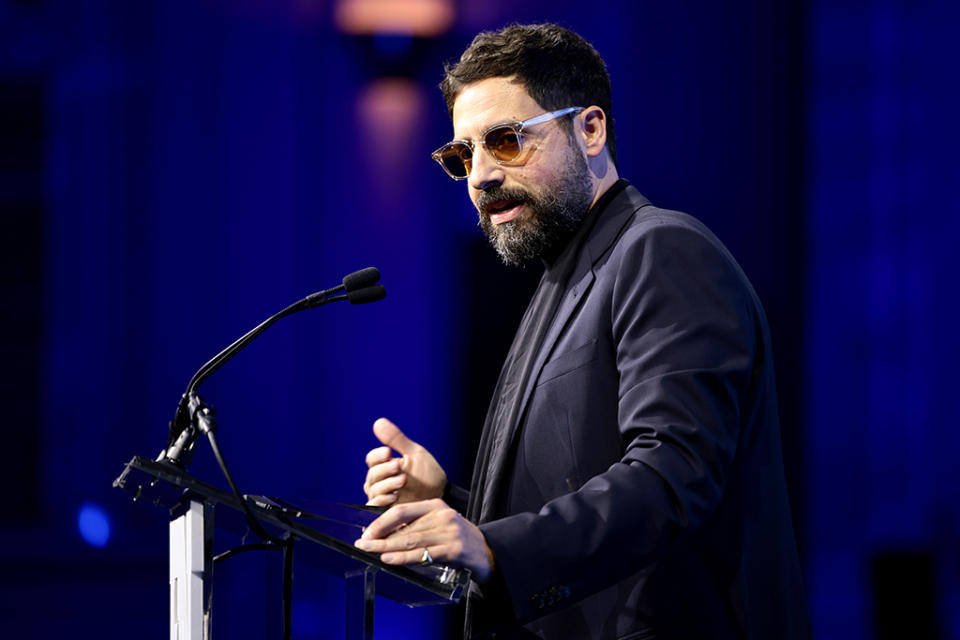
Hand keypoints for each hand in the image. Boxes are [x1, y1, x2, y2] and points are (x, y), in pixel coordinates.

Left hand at [354, 498, 494, 582]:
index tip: (367, 532)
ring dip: (387, 547)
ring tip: (372, 551)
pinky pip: (422, 554)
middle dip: (380, 536)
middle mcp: (442, 515)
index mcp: (435, 505)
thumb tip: (384, 533)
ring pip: (410, 540)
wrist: (485, 550)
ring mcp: (448, 532)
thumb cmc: (456, 537)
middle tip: (363, 544)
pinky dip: (403, 557)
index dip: (381, 522)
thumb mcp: (438, 522)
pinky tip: (389, 559)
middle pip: (404, 527)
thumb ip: (416, 524)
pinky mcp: (452, 549)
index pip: (402, 511)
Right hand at [362, 418, 446, 506]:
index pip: (371, 459)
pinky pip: (374, 506)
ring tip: (402, 480)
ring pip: (373, 490)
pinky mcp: (385, 511)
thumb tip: (378, 422)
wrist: (441, 495)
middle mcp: (380, 481)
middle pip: (372, 474)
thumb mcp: (414, 453)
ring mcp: (382, 496)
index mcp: (385, 465)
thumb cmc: (428, 474)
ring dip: (386, 484)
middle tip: (399, 465)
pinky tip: (394, 496)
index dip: (378, 455)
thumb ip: (396, 440)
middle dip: (385, 469)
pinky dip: (382, 500)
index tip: (389, 452)